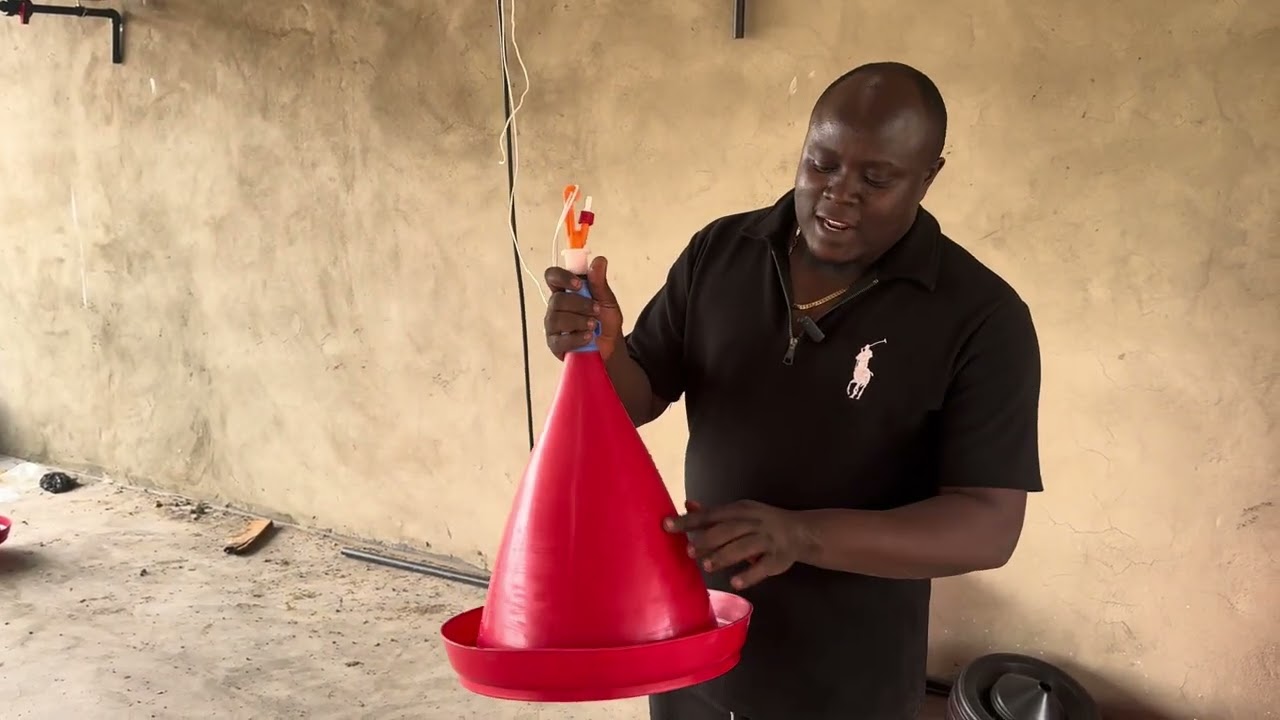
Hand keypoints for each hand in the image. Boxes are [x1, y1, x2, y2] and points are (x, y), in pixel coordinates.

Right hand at [543, 256, 624, 360]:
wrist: (611, 348)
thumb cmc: (605, 322)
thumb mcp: (607, 301)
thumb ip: (600, 283)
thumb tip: (599, 260)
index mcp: (566, 291)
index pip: (552, 277)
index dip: (562, 277)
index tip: (578, 284)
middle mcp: (556, 307)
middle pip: (556, 299)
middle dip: (580, 305)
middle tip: (596, 311)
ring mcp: (553, 325)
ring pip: (557, 318)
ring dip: (579, 321)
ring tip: (594, 326)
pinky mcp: (554, 344)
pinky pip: (560, 339)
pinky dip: (576, 337)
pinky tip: (588, 337)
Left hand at [664, 499, 808, 590]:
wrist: (800, 532)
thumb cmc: (760, 523)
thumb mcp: (739, 513)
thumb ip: (712, 513)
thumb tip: (687, 505)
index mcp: (740, 510)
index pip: (712, 515)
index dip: (689, 520)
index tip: (667, 525)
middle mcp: (754, 523)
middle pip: (728, 530)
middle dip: (708, 539)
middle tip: (689, 551)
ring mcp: (767, 541)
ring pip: (744, 547)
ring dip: (724, 556)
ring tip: (707, 566)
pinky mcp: (777, 559)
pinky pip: (763, 568)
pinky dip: (748, 575)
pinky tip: (734, 582)